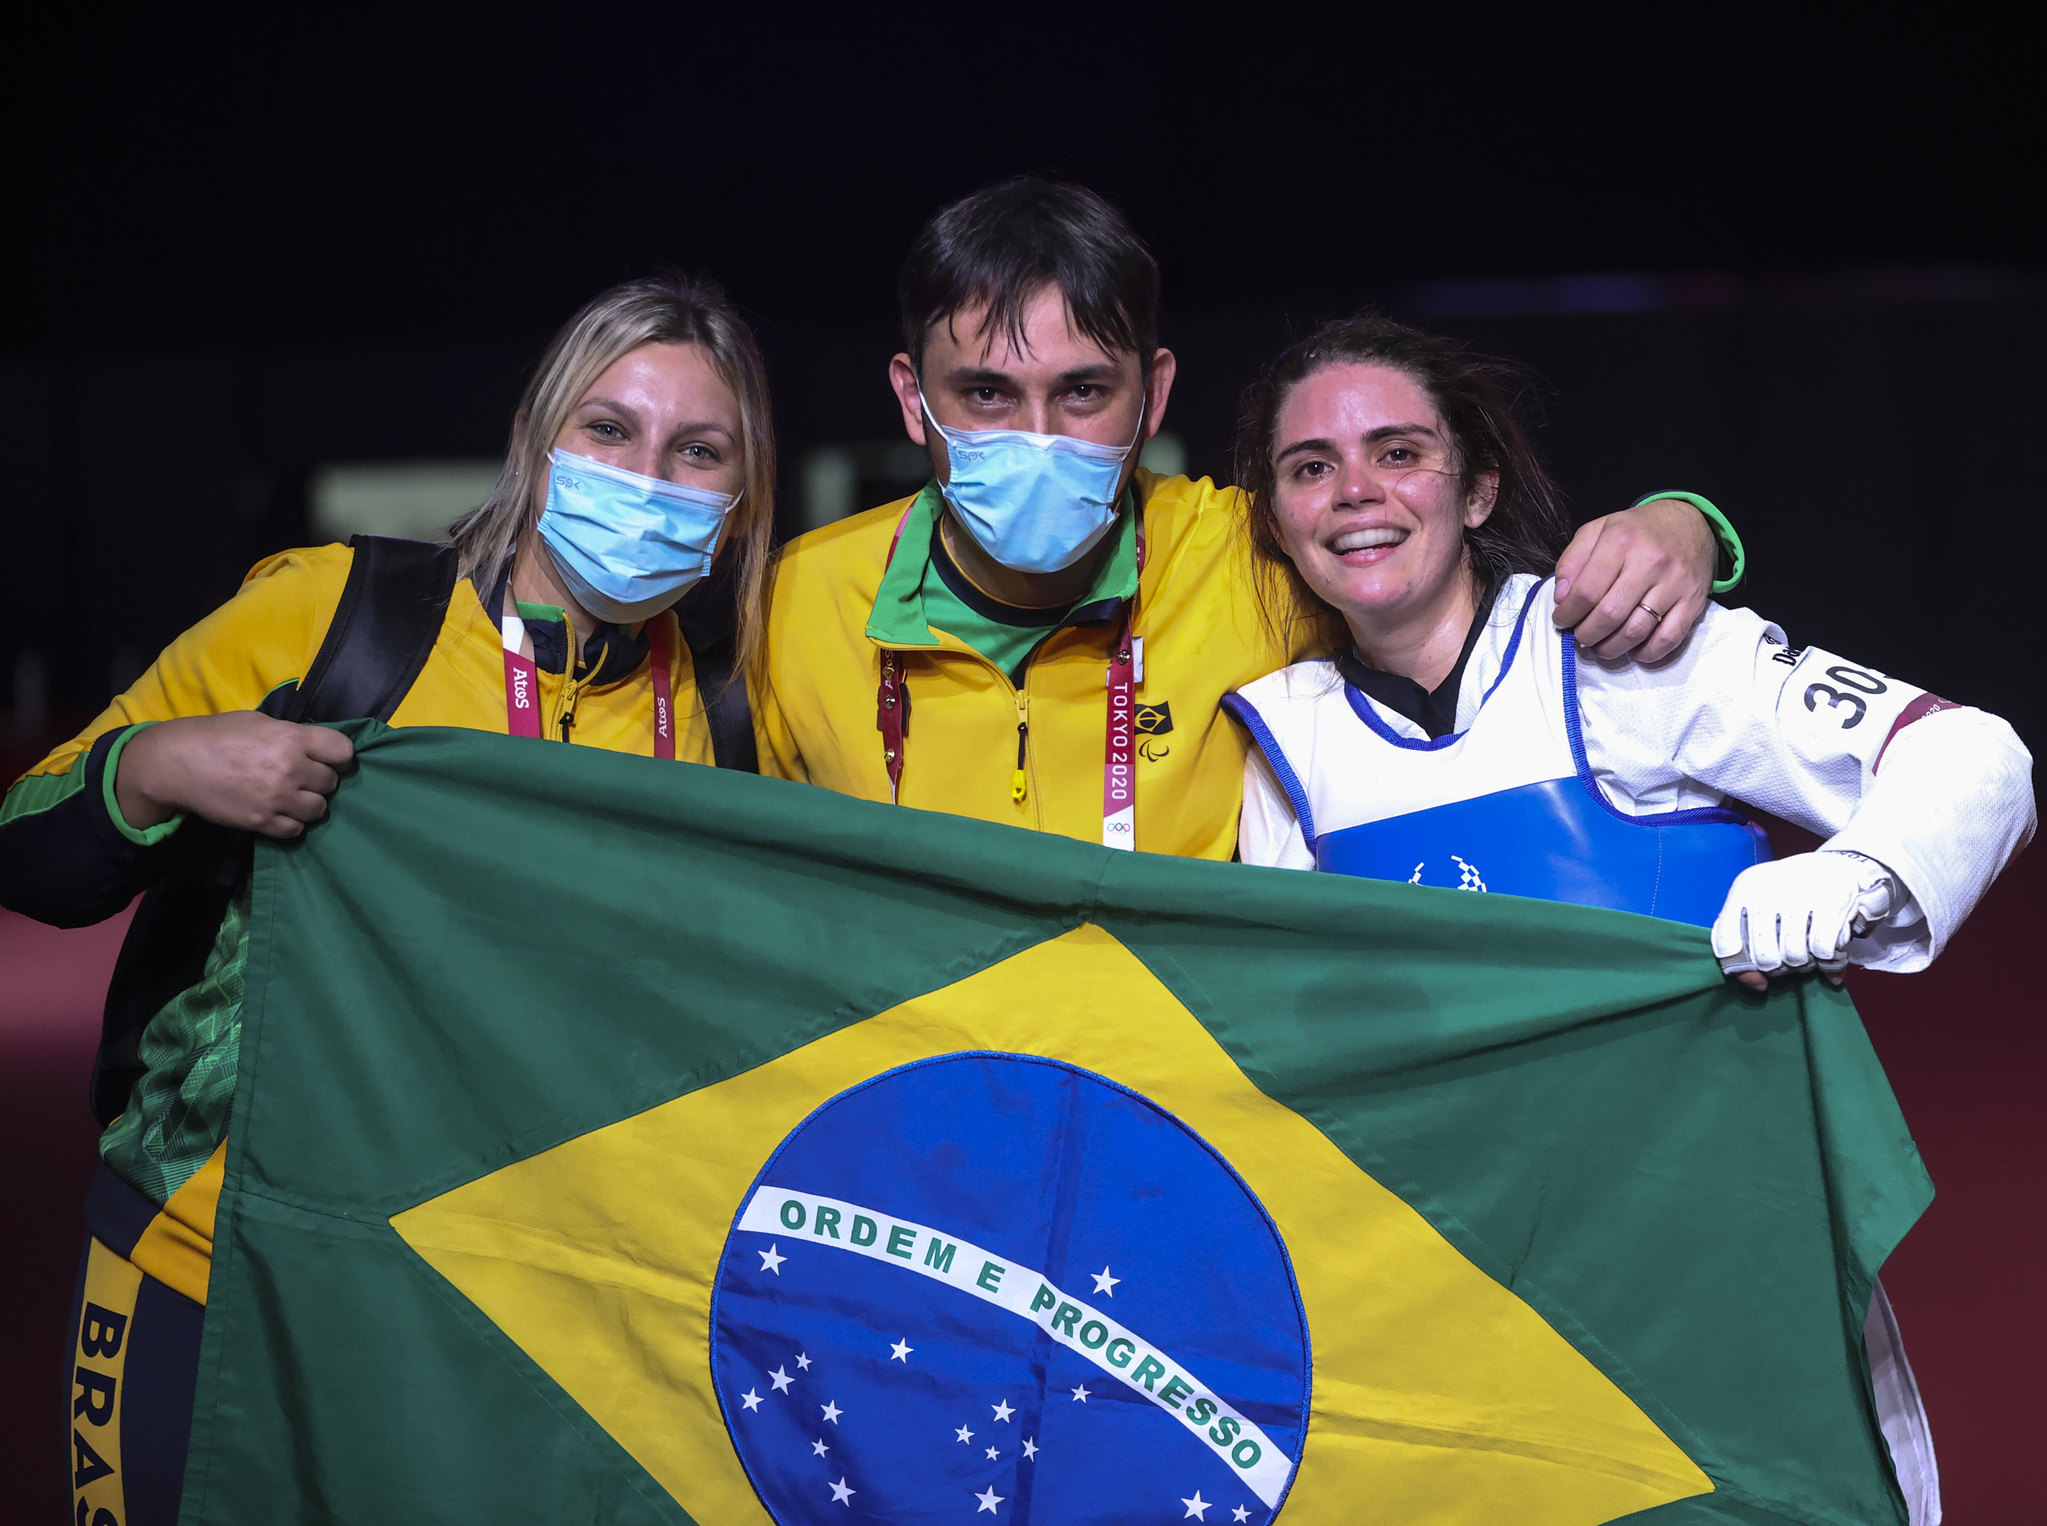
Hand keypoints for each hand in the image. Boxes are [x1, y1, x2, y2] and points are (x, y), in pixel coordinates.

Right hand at [114, 712, 355, 838]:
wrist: (175, 763)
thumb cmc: (216, 735)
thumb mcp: (259, 722)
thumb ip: (291, 735)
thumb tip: (316, 747)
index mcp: (292, 738)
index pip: (343, 751)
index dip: (338, 756)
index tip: (329, 759)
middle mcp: (290, 768)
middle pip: (331, 782)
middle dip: (319, 779)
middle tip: (301, 777)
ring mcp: (276, 798)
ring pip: (318, 809)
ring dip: (308, 803)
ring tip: (290, 796)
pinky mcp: (261, 821)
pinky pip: (296, 830)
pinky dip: (291, 823)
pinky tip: (279, 812)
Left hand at [1552, 498, 1716, 661]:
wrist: (1690, 522)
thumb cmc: (1637, 530)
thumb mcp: (1597, 531)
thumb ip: (1571, 562)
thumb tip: (1561, 599)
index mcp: (1621, 541)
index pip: (1586, 592)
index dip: (1568, 614)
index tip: (1562, 621)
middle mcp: (1650, 562)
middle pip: (1609, 615)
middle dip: (1587, 634)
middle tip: (1581, 636)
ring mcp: (1675, 583)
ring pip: (1636, 631)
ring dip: (1611, 647)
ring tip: (1601, 645)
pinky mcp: (1693, 601)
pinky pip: (1668, 639)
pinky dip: (1646, 653)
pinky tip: (1633, 648)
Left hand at [1710, 851, 1895, 991]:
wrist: (1835, 864)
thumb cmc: (1787, 893)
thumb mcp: (1758, 905)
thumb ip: (1745, 943)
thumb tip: (1756, 985)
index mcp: (1743, 889)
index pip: (1726, 942)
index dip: (1740, 967)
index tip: (1757, 975)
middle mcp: (1767, 890)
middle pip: (1764, 957)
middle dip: (1778, 968)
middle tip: (1788, 961)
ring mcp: (1800, 895)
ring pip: (1794, 956)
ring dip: (1803, 963)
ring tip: (1807, 953)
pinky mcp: (1831, 902)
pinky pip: (1822, 950)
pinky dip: (1826, 958)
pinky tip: (1826, 947)